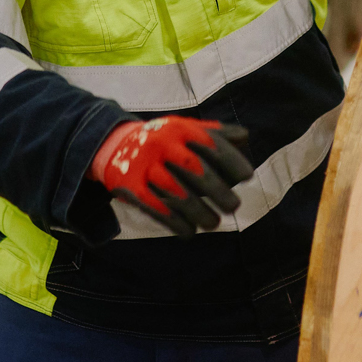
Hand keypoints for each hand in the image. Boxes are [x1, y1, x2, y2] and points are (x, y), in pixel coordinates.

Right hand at [90, 117, 254, 234]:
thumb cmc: (163, 140)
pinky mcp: (131, 186)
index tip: (247, 176)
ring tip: (214, 223)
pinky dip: (174, 222)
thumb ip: (215, 133)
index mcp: (180, 129)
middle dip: (217, 189)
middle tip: (233, 206)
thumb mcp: (185, 129)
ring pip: (175, 191)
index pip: (210, 144)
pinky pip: (154, 207)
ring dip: (198, 211)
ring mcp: (145, 165)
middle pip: (193, 168)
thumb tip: (245, 136)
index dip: (231, 160)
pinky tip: (189, 232)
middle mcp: (162, 144)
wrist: (114, 144)